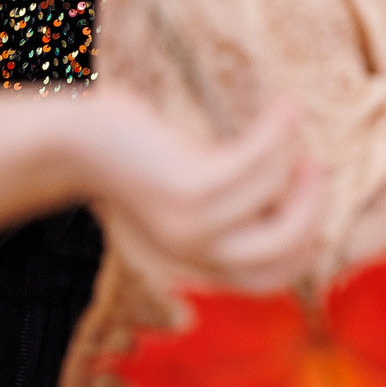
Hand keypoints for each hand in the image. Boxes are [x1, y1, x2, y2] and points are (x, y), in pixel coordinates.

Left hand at [76, 95, 325, 290]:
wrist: (71, 138)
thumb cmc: (132, 152)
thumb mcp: (184, 188)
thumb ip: (225, 201)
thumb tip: (288, 187)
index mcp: (196, 257)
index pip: (270, 279)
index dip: (307, 244)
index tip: (313, 195)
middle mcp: (194, 251)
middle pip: (283, 249)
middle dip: (313, 207)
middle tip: (314, 164)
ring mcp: (191, 225)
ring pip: (275, 201)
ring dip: (294, 155)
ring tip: (291, 117)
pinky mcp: (188, 192)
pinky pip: (257, 164)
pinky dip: (279, 132)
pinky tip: (284, 108)